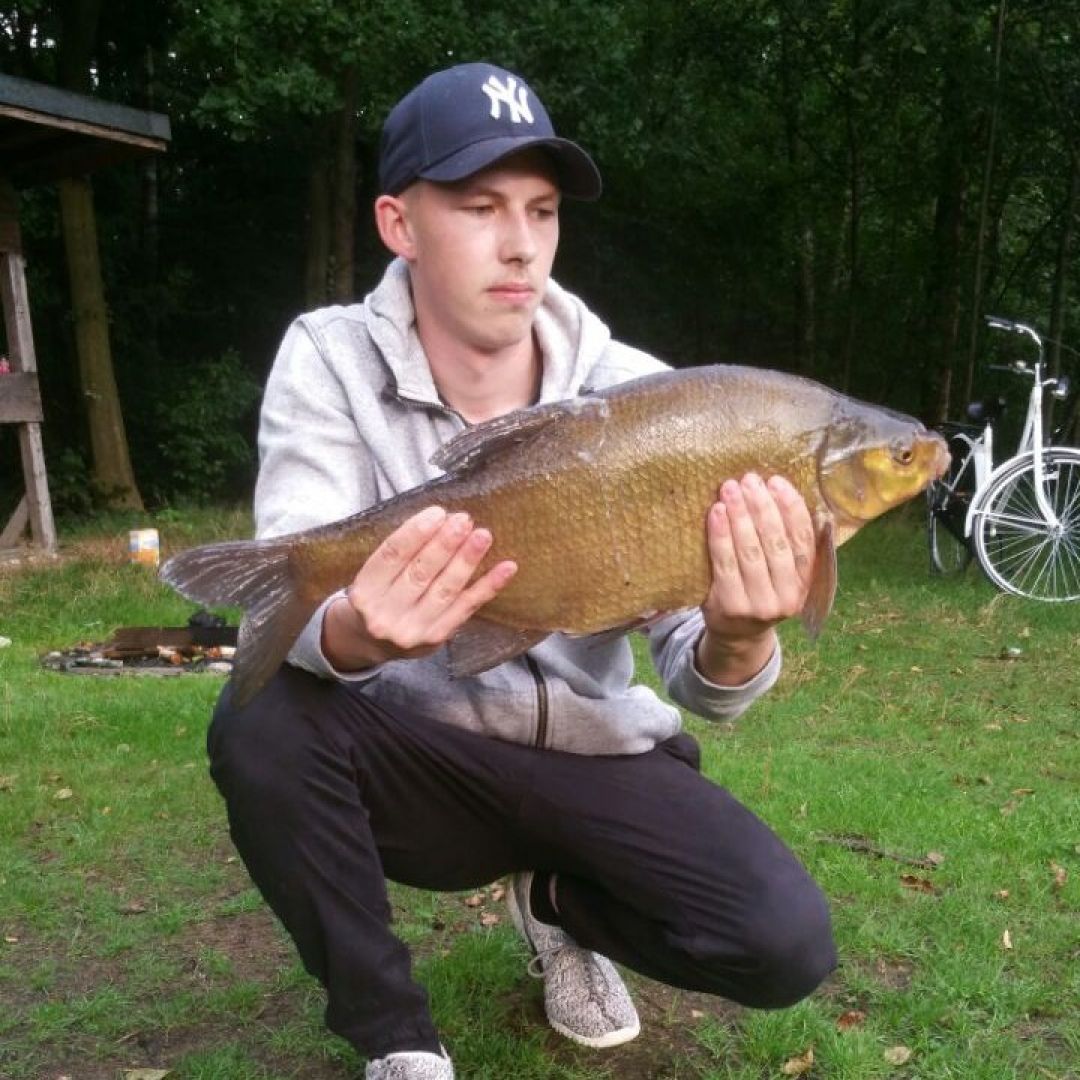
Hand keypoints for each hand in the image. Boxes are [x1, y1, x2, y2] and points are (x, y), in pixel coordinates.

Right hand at [321, 505, 516, 669]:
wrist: (371, 643)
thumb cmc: (379, 596)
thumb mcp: (375, 574)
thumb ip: (402, 551)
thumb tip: (442, 519)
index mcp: (365, 591)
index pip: (391, 555)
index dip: (416, 532)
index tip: (438, 513)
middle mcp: (385, 613)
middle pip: (420, 572)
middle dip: (445, 543)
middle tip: (463, 520)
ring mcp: (412, 629)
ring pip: (445, 589)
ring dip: (467, 560)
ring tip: (482, 536)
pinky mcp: (437, 637)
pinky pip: (467, 607)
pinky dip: (488, 586)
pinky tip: (506, 568)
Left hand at [696, 473, 816, 683]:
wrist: (736, 635)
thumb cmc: (760, 591)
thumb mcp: (783, 575)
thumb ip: (788, 545)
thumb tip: (783, 493)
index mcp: (806, 584)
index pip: (803, 540)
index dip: (791, 508)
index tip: (778, 482)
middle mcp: (787, 597)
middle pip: (776, 543)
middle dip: (762, 506)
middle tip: (750, 479)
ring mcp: (758, 604)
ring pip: (751, 552)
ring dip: (741, 515)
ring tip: (731, 489)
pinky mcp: (730, 605)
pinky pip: (724, 563)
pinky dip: (720, 534)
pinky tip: (717, 512)